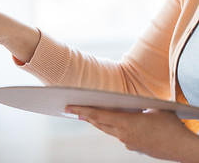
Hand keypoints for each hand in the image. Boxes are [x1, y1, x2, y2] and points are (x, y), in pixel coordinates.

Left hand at [65, 106, 198, 161]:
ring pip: (108, 130)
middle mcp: (123, 134)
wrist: (184, 149)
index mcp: (126, 122)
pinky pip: (119, 135)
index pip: (98, 115)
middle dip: (85, 116)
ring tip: (86, 115)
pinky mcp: (134, 148)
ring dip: (97, 122)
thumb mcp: (153, 108)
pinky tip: (112, 123)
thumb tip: (127, 103)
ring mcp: (128, 143)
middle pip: (99, 124)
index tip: (68, 107)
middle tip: (72, 109)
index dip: (82, 110)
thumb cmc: (171, 125)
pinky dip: (112, 128)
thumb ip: (136, 105)